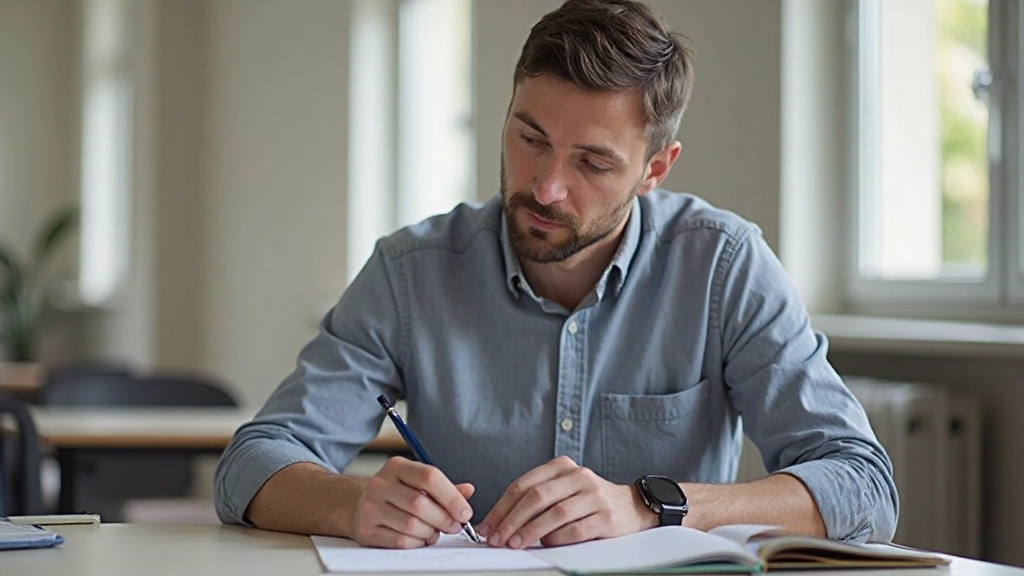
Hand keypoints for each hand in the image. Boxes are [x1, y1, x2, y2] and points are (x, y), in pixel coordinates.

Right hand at [351, 456, 475, 547]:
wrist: (359, 506)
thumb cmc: (395, 493)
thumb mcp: (418, 483)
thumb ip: (444, 487)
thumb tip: (468, 491)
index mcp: (397, 466)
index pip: (429, 477)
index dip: (452, 497)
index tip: (465, 512)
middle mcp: (380, 483)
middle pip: (420, 504)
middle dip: (444, 519)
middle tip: (454, 526)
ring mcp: (370, 507)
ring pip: (412, 525)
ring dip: (430, 532)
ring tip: (434, 531)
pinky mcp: (367, 529)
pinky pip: (401, 541)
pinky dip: (417, 542)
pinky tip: (419, 537)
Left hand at [477, 456, 656, 548]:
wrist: (632, 506)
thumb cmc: (588, 501)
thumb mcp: (563, 491)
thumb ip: (536, 501)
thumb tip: (498, 524)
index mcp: (562, 467)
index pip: (523, 485)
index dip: (502, 507)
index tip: (488, 526)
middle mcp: (579, 476)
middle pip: (536, 497)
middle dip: (511, 520)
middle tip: (497, 538)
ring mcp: (594, 495)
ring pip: (555, 513)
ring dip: (531, 531)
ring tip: (516, 544)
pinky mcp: (607, 516)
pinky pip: (576, 529)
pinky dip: (558, 538)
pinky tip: (546, 544)